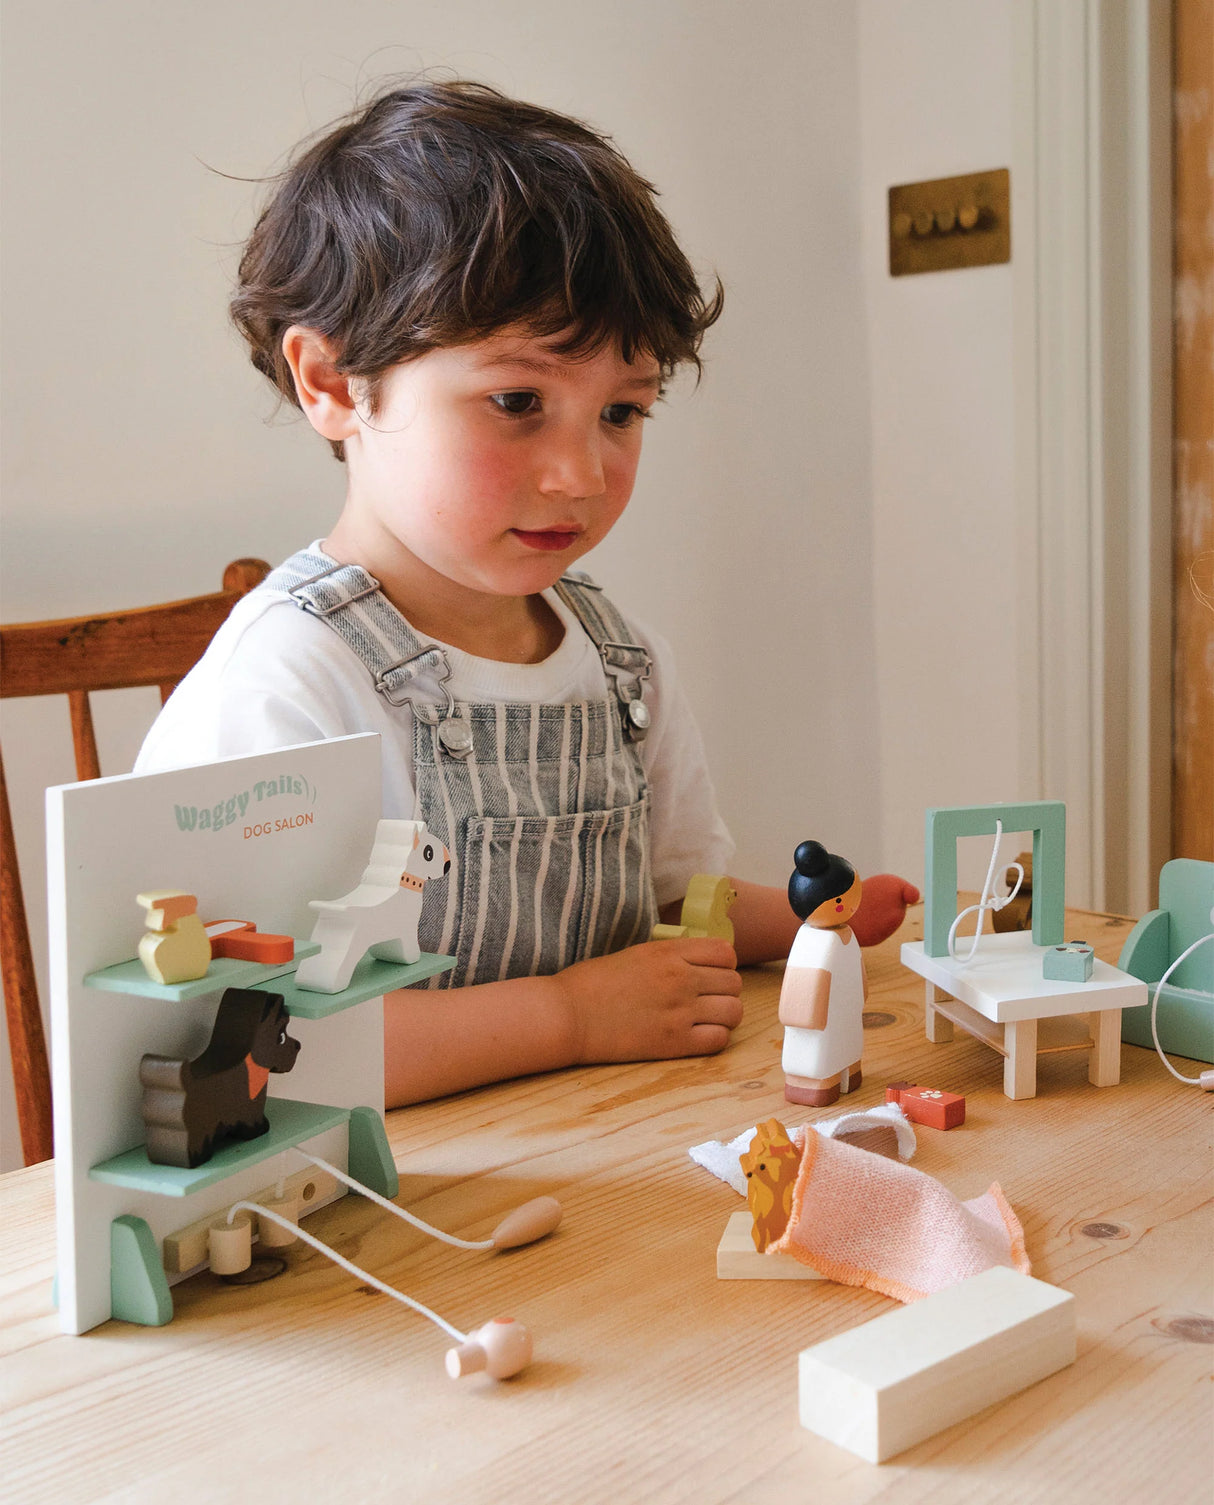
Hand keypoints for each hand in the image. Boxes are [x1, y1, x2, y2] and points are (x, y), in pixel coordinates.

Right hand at [557, 937, 741, 1063]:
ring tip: (705, 1019)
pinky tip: (696, 1036)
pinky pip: (719, 1040)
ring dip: (724, 1016)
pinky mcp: (674, 1043)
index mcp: (668, 952)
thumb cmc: (592, 983)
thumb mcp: (635, 954)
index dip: (723, 964)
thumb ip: (670, 957)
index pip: (725, 952)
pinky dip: (714, 1039)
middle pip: (734, 983)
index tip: (710, 973)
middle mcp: (680, 979)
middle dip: (724, 991)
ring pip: (734, 1012)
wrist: (567, 1015)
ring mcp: (679, 1012)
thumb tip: (697, 963)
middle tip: (706, 1000)